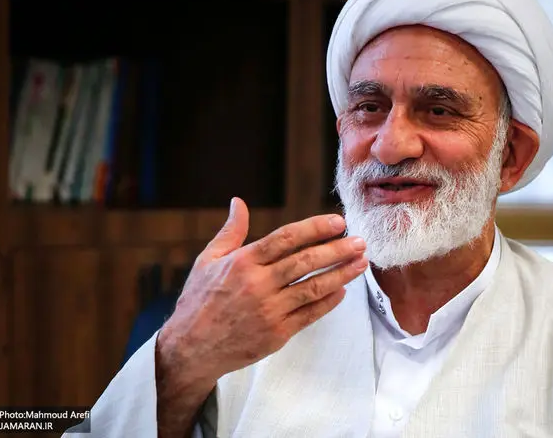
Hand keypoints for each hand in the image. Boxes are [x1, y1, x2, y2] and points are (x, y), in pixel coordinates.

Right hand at [155, 197, 367, 433]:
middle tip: (360, 241)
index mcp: (242, 262)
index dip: (314, 228)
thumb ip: (231, 231)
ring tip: (361, 263)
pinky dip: (328, 302)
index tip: (337, 222)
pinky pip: (309, 315)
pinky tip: (342, 290)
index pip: (286, 239)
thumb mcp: (208, 260)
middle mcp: (258, 285)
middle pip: (305, 262)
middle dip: (337, 250)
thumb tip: (239, 202)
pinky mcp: (277, 334)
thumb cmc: (199, 301)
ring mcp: (269, 311)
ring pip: (313, 288)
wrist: (190, 349)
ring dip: (341, 274)